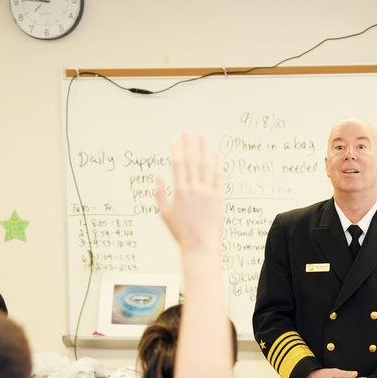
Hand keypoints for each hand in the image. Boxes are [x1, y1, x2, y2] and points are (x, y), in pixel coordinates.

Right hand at [154, 133, 222, 253]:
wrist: (200, 245)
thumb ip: (159, 194)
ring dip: (204, 149)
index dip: (176, 150)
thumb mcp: (164, 214)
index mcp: (179, 191)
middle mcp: (193, 188)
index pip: (177, 165)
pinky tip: (218, 154)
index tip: (175, 140)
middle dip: (189, 144)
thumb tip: (157, 177)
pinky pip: (219, 177)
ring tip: (203, 137)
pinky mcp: (219, 197)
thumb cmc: (181, 232)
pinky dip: (218, 164)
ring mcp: (207, 192)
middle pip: (191, 161)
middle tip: (188, 132)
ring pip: (205, 165)